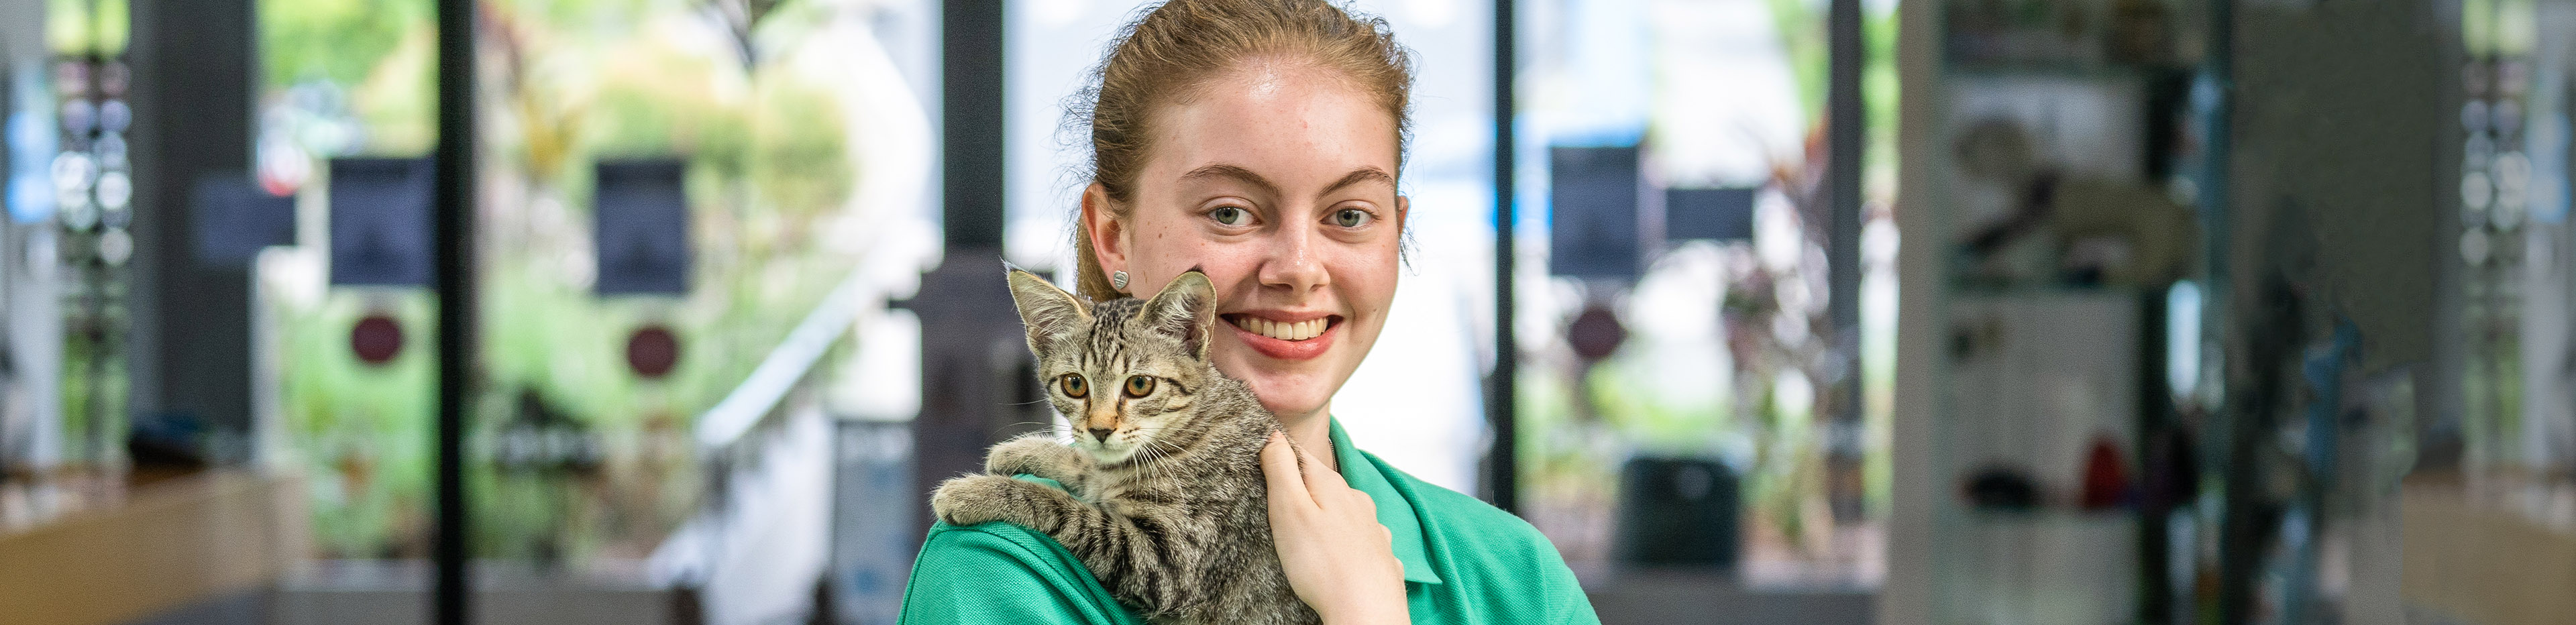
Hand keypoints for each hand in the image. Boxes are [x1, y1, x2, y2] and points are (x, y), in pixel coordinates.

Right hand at [1261, 430, 1407, 624]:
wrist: (1366, 612)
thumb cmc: (1322, 565)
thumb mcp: (1289, 510)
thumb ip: (1280, 468)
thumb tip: (1273, 434)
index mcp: (1331, 485)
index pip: (1299, 456)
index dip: (1278, 459)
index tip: (1261, 472)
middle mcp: (1357, 501)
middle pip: (1323, 486)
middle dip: (1302, 495)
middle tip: (1277, 517)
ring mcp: (1374, 529)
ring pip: (1344, 515)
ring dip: (1326, 522)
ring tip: (1306, 545)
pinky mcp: (1381, 556)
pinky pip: (1359, 544)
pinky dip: (1345, 548)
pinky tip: (1337, 562)